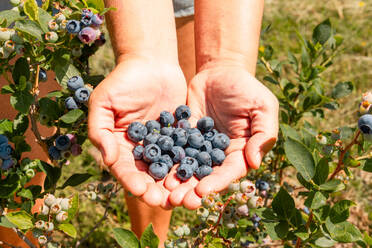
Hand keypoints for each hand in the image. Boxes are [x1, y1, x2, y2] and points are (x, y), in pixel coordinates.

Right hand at [88, 56, 186, 207]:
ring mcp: (162, 145)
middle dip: (158, 191)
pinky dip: (193, 166)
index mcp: (120, 146)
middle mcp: (141, 150)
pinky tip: (201, 177)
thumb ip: (100, 131)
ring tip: (187, 198)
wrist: (151, 63)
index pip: (125, 170)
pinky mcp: (181, 137)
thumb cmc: (123, 80)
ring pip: (169, 170)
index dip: (133, 182)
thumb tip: (106, 160)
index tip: (142, 192)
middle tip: (168, 203)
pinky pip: (186, 154)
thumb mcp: (103, 102)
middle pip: (149, 176)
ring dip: (177, 186)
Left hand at [165, 64, 278, 208]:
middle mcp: (218, 154)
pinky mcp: (183, 135)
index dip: (216, 183)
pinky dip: (165, 159)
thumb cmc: (247, 88)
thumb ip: (264, 135)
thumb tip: (255, 163)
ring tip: (163, 190)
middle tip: (177, 201)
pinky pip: (174, 149)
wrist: (220, 71)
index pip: (228, 172)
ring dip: (176, 180)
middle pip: (205, 176)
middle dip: (191, 190)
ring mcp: (199, 146)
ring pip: (187, 167)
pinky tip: (153, 168)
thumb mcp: (263, 107)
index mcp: (239, 152)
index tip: (201, 192)